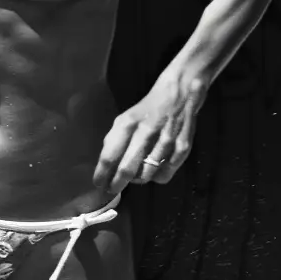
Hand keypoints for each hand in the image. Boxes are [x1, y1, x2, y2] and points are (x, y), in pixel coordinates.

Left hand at [92, 77, 203, 196]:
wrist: (181, 91)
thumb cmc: (148, 108)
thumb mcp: (126, 118)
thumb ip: (115, 140)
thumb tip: (105, 166)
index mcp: (128, 124)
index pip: (109, 157)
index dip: (101, 175)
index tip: (98, 184)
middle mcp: (146, 132)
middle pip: (126, 170)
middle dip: (116, 184)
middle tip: (113, 188)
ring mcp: (166, 141)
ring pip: (146, 175)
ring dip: (137, 179)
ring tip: (135, 175)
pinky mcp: (182, 147)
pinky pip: (164, 175)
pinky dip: (156, 177)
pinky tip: (155, 170)